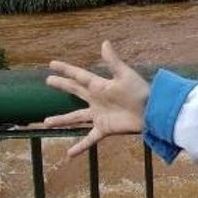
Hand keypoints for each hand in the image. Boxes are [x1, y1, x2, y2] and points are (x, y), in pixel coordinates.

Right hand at [43, 40, 149, 157]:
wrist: (151, 111)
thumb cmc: (140, 91)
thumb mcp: (125, 74)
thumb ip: (112, 61)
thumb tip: (104, 42)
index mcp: (99, 85)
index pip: (78, 75)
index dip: (65, 70)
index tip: (51, 64)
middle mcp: (96, 99)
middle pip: (74, 91)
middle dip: (62, 86)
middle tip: (48, 81)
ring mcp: (99, 115)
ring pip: (75, 117)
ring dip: (61, 120)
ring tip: (46, 121)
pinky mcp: (104, 128)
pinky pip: (89, 139)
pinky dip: (80, 147)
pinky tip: (69, 154)